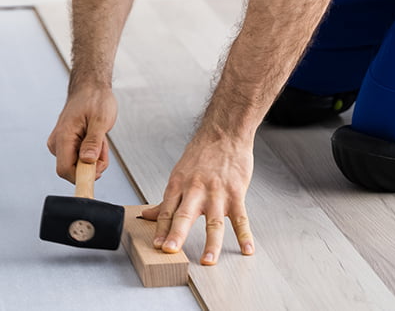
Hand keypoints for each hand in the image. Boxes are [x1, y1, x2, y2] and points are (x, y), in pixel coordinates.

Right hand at [46, 84, 117, 181]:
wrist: (90, 87)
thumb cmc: (94, 98)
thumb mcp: (100, 120)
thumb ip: (93, 142)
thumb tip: (87, 161)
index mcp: (63, 137)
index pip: (65, 170)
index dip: (82, 176)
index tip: (98, 172)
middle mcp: (57, 143)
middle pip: (74, 170)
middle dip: (92, 164)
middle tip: (102, 145)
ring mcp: (60, 145)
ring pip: (78, 166)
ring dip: (93, 158)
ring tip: (99, 138)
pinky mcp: (66, 145)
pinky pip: (79, 159)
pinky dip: (91, 153)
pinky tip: (95, 138)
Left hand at [141, 132, 255, 264]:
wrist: (226, 132)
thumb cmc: (202, 153)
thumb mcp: (179, 173)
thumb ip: (167, 199)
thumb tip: (148, 215)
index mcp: (179, 185)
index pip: (167, 211)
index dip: (161, 230)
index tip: (158, 246)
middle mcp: (196, 190)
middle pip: (184, 215)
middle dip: (177, 234)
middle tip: (171, 250)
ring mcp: (218, 193)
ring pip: (214, 222)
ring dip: (211, 243)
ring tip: (208, 260)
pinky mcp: (236, 193)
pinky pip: (240, 218)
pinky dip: (245, 235)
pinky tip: (246, 249)